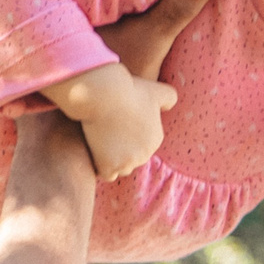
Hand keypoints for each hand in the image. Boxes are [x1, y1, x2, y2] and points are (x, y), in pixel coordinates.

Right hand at [49, 61, 177, 181]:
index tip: (118, 127)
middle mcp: (145, 154)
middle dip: (122, 152)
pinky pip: (106, 174)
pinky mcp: (109, 166)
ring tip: (100, 144)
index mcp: (156, 139)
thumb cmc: (128, 89)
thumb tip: (169, 106)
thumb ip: (169, 98)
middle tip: (107, 134)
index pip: (142, 147)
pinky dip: (100, 166)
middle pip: (132, 160)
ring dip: (112, 161)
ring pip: (120, 169)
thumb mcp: (156, 90)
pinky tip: (94, 153)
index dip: (129, 139)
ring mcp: (127, 162)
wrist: (104, 95)